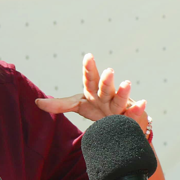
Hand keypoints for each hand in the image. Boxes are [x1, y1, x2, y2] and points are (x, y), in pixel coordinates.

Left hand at [34, 53, 148, 132]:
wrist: (119, 123)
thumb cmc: (98, 109)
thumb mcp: (79, 105)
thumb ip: (59, 104)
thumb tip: (37, 101)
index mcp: (93, 91)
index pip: (89, 78)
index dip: (88, 68)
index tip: (88, 56)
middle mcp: (106, 95)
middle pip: (104, 87)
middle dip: (105, 79)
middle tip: (108, 70)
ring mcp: (119, 105)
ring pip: (119, 98)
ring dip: (123, 92)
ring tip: (126, 83)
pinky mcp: (129, 117)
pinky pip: (133, 114)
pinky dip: (137, 109)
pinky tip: (143, 103)